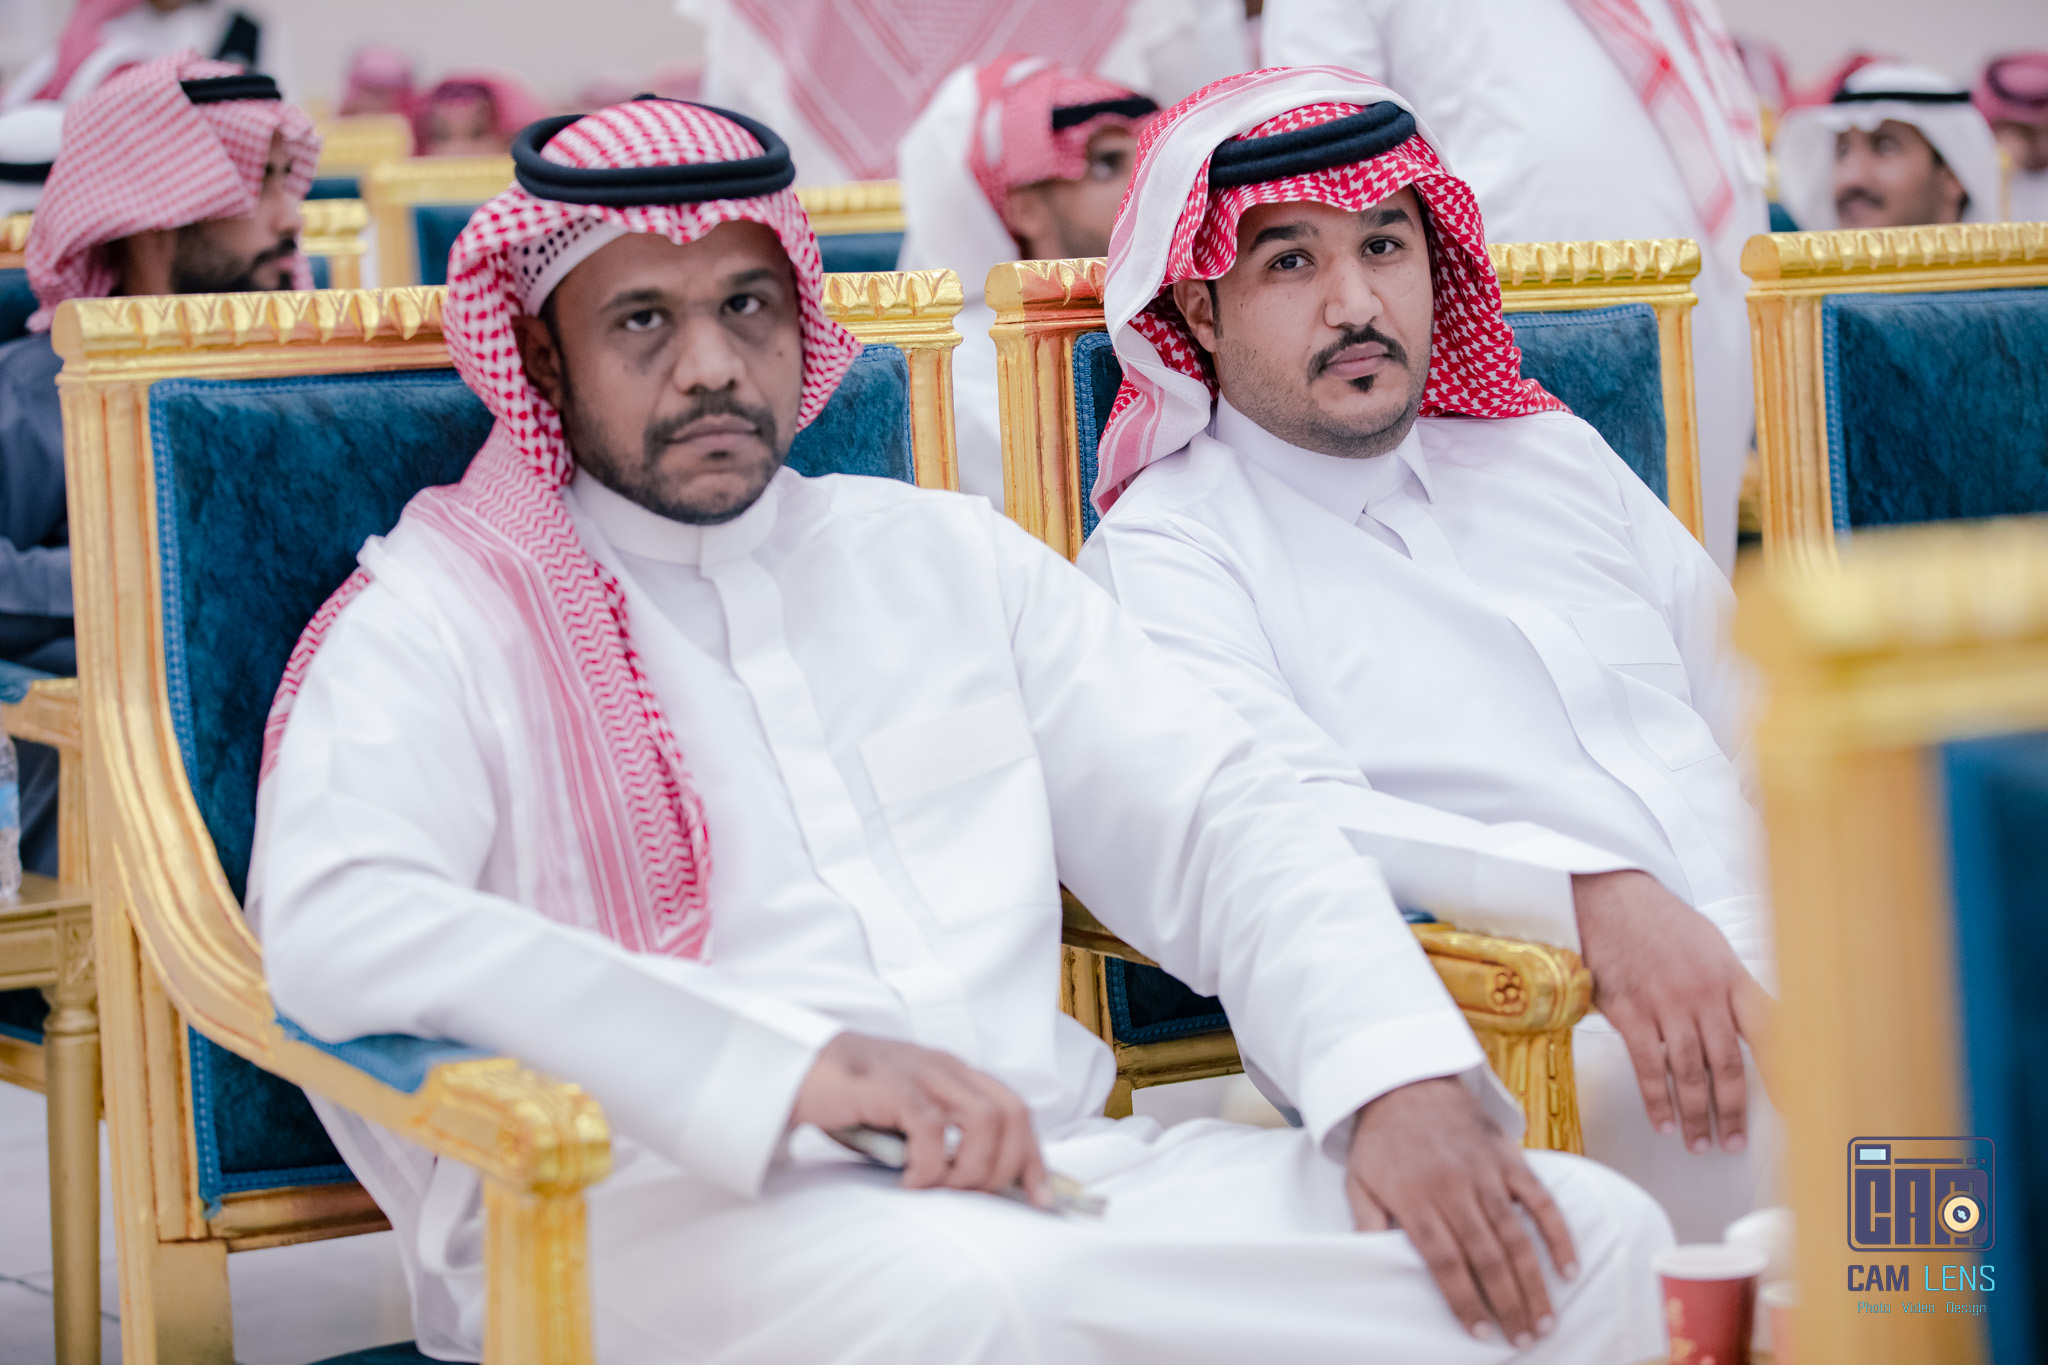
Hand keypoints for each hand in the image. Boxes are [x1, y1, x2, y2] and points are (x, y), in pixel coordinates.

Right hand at [789, 1032, 1051, 1208]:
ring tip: (940, 1188)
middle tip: (971, 1196)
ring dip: (971, 1167)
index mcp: (954, 1074)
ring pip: (983, 1120)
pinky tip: (908, 1182)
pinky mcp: (891, 1084)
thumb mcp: (905, 1119)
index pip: (1015, 1110)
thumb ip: (939, 1137)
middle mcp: (945, 1068)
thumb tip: (977, 1185)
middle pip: (1010, 1116)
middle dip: (1004, 1167)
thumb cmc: (849, 1101)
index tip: (1042, 1201)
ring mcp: (920, 1072)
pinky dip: (929, 1165)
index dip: (1034, 1158)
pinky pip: (932, 1128)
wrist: (792, 1069)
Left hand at [1346, 1076, 1576, 1346]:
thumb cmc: (1382, 1139)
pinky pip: (1540, 1201)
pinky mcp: (1509, 1158)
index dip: (1463, 1301)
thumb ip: (1366, 1223)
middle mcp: (1454, 1189)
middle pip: (1486, 1257)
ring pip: (1516, 1237)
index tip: (1479, 1334)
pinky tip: (1569, 1269)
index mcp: (1416, 1200)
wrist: (1407, 1081)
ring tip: (1546, 1321)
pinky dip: (1558, 1235)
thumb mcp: (1358, 1180)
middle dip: (1506, 1305)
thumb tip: (1368, 1263)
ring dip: (1534, 1283)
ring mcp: (1486, 1174)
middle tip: (1523, 1340)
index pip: (1444, 1261)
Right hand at [1573, 869, 1774, 1154]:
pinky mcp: (1630, 1012)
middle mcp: (1703, 994)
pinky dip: (1656, 1099)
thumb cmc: (1662, 923)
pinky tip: (1662, 1120)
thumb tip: (1749, 1030)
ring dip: (1695, 1113)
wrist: (1612, 898)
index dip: (1782, 1076)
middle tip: (1732, 1140)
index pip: (1768, 1035)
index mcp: (1730, 978)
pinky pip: (1648, 1066)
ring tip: (1699, 1141)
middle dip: (1731, 1110)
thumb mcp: (1712, 947)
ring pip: (1689, 1072)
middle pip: (1727, 1065)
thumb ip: (1731, 990)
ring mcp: (1665, 1004)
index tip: (1789, 1109)